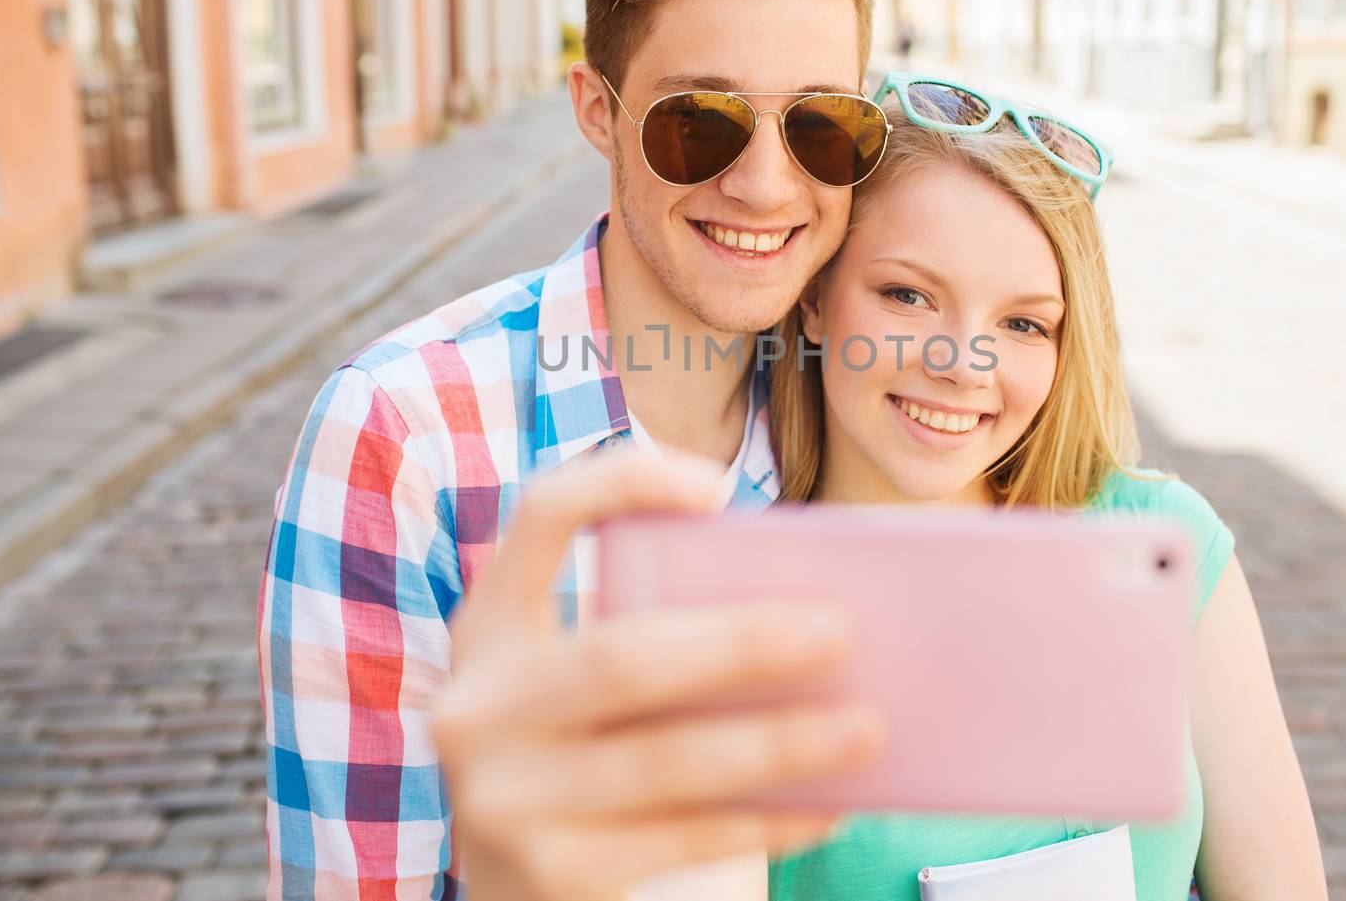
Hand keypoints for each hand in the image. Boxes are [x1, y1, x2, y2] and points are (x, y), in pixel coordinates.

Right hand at [431, 448, 884, 900]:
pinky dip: (769, 818)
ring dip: (781, 743)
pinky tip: (831, 804)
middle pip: (622, 656)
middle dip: (742, 643)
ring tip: (867, 729)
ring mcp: (502, 798)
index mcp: (490, 624)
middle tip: (841, 633)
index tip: (719, 488)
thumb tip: (807, 612)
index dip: (624, 485)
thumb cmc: (582, 750)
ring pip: (667, 760)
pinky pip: (685, 839)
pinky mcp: (547, 876)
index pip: (541, 517)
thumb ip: (652, 632)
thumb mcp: (579, 681)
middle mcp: (479, 706)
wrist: (515, 886)